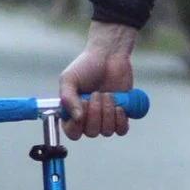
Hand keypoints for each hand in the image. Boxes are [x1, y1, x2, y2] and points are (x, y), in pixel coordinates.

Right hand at [59, 22, 138, 138]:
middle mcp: (88, 119)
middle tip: (97, 93)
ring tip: (108, 94)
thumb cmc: (86, 66)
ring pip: (106, 131)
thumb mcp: (69, 79)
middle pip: (91, 132)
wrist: (109, 56)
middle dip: (95, 113)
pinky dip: (120, 120)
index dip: (77, 125)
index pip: (73, 133)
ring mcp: (105, 118)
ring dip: (108, 113)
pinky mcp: (121, 116)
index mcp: (72, 113)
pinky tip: (119, 107)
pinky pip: (121, 130)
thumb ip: (67, 98)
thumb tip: (77, 118)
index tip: (82, 105)